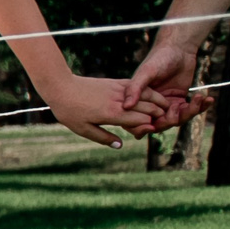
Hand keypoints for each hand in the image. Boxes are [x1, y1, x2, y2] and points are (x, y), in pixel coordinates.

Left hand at [38, 72, 170, 148]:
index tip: (155, 130)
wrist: (61, 86)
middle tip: (168, 120)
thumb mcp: (83, 130)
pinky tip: (153, 95)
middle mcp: (118, 101)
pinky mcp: (115, 82)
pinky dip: (147, 91)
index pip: (141, 120)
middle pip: (147, 108)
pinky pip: (136, 87)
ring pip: (145, 95)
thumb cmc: (69, 111)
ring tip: (167, 108)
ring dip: (158, 102)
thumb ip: (104, 138)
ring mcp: (118, 90)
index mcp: (112, 114)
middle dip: (159, 115)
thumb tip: (121, 145)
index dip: (150, 126)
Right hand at [119, 39, 207, 128]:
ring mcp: (167, 104)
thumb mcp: (146, 72)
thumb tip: (125, 106)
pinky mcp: (181, 100)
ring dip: (191, 111)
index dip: (147, 127)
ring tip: (199, 98)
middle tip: (182, 107)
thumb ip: (135, 89)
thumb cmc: (159, 57)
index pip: (138, 122)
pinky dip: (201, 107)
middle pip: (161, 123)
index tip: (158, 123)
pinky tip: (208, 99)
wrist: (178, 48)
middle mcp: (152, 105)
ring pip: (178, 119)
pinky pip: (191, 110)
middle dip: (173, 119)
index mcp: (139, 101)